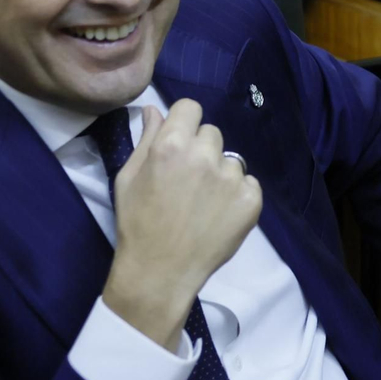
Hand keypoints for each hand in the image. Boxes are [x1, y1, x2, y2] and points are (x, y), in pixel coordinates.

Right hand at [102, 100, 262, 348]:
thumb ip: (146, 138)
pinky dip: (236, 194)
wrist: (160, 271)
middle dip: (200, 149)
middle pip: (211, 133)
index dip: (183, 122)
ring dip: (219, 173)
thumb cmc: (138, 223)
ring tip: (201, 202)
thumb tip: (154, 109)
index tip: (178, 141)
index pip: (190, 107)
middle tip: (187, 180)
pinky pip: (247, 182)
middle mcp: (205, 155)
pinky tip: (218, 214)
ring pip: (230, 160)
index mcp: (171, 145)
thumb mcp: (128, 177)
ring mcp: (232, 177)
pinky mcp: (252, 198)